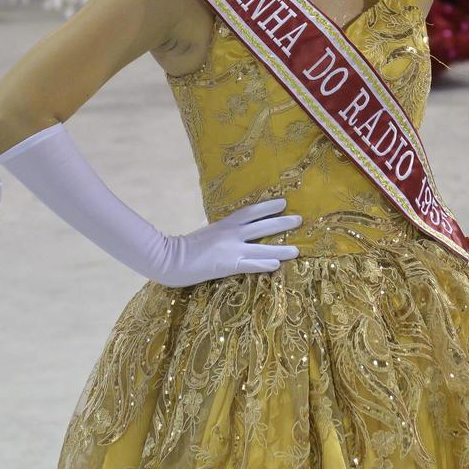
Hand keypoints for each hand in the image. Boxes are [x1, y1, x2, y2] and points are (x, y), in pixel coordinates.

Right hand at [150, 198, 301, 287]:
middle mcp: (231, 234)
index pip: (251, 212)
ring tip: (297, 249)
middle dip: (282, 223)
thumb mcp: (207, 233)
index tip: (283, 202)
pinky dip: (264, 264)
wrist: (168, 258)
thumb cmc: (185, 247)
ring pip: (262, 248)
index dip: (268, 206)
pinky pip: (250, 265)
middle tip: (299, 219)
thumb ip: (222, 232)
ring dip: (281, 248)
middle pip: (262, 226)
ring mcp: (230, 250)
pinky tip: (276, 265)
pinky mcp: (227, 265)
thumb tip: (237, 232)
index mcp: (225, 224)